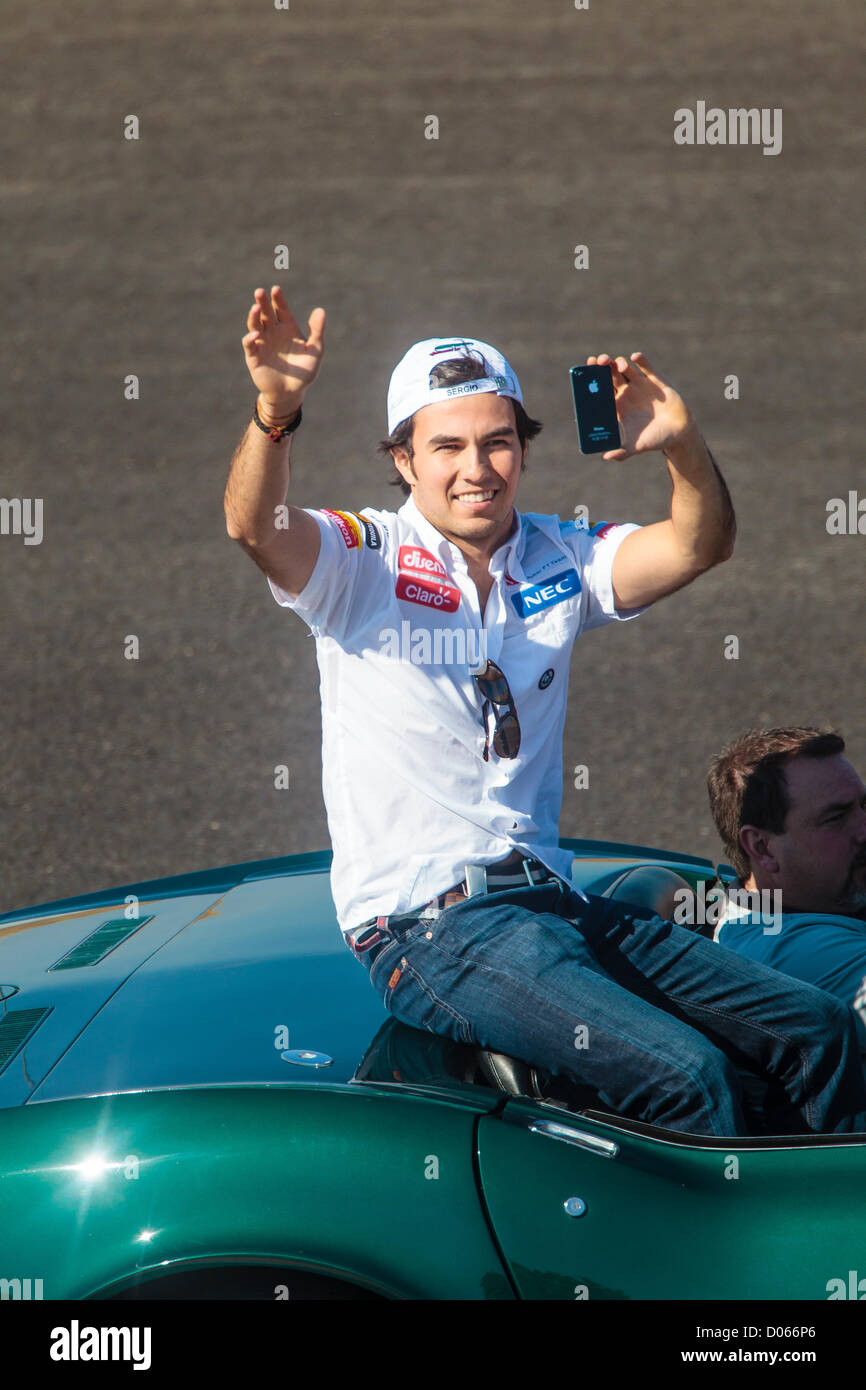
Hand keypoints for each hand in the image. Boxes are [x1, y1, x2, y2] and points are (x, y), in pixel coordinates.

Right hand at [242, 286, 325, 409]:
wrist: (291, 393)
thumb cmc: (304, 372)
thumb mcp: (315, 351)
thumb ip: (317, 331)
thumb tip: (320, 310)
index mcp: (287, 328)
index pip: (281, 309)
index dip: (278, 299)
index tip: (276, 289)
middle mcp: (273, 332)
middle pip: (266, 313)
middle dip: (262, 302)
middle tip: (260, 292)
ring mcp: (262, 343)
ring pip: (255, 325)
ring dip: (254, 316)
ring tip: (255, 307)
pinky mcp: (254, 356)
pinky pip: (250, 344)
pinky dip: (250, 338)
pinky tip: (255, 334)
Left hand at [586, 352, 693, 460]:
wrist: (678, 432)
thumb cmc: (654, 440)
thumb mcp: (637, 447)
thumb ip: (622, 452)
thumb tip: (606, 456)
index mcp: (617, 407)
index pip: (600, 391)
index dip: (592, 381)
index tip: (586, 372)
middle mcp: (626, 394)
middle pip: (610, 375)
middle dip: (602, 366)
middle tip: (598, 361)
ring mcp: (640, 385)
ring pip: (625, 369)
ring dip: (619, 363)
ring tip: (617, 364)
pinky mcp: (655, 380)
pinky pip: (646, 367)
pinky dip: (640, 360)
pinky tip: (635, 357)